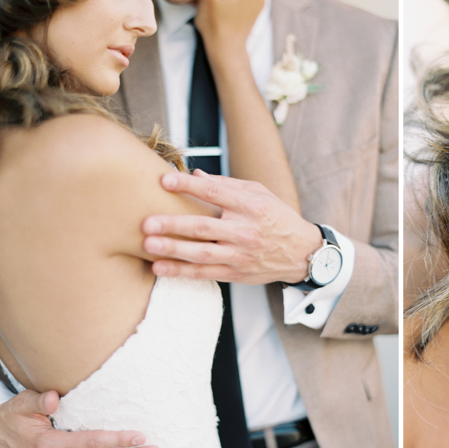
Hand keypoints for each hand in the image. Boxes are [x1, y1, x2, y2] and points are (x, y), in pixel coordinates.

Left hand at [142, 170, 322, 284]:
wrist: (301, 253)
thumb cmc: (278, 218)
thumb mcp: (260, 194)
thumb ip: (228, 184)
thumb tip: (196, 174)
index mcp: (252, 206)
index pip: (216, 192)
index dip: (189, 186)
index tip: (165, 180)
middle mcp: (245, 231)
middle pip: (204, 227)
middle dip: (173, 224)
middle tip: (146, 222)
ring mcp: (240, 254)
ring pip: (202, 253)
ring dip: (173, 249)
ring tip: (148, 245)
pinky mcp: (236, 273)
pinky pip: (204, 273)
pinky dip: (180, 271)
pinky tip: (159, 268)